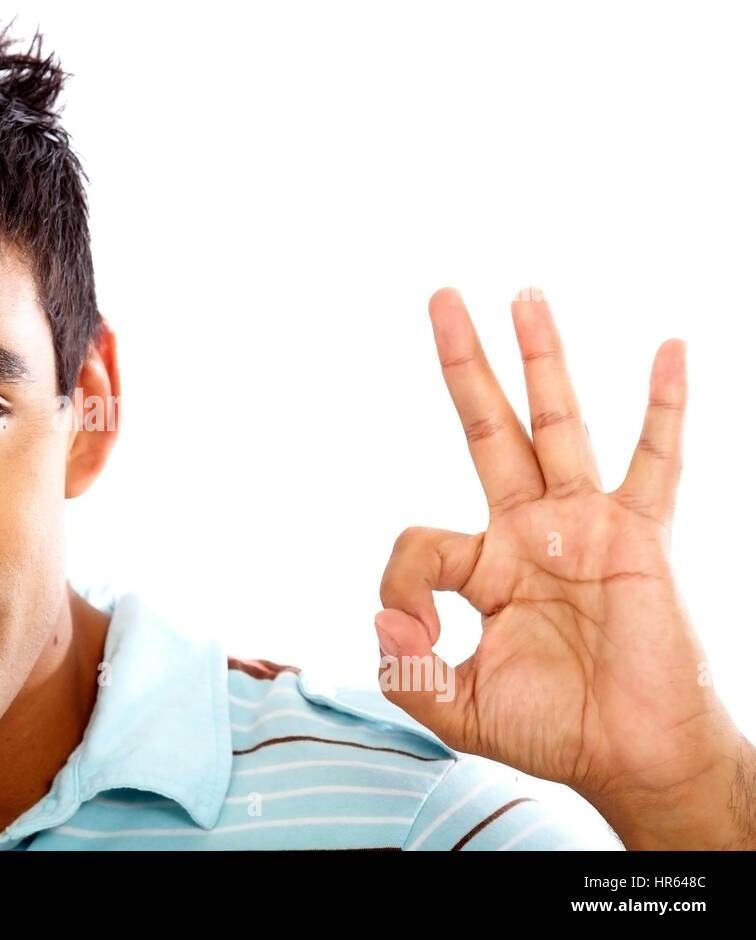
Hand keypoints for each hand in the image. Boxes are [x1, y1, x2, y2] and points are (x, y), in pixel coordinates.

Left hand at [375, 286, 753, 847]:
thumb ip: (405, 672)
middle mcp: (530, 531)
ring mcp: (586, 525)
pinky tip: (670, 348)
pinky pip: (657, 461)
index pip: (419, 538)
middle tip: (441, 297)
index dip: (401, 583)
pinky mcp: (640, 536)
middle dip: (465, 365)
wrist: (632, 757)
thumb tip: (382, 618)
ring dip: (542, 359)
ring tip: (524, 295)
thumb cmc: (553, 731)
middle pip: (487, 428)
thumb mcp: (456, 709)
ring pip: (558, 424)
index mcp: (484, 565)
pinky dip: (665, 407)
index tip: (414, 629)